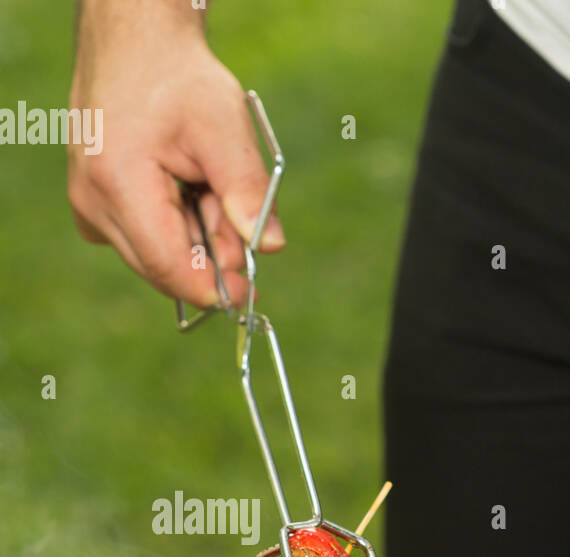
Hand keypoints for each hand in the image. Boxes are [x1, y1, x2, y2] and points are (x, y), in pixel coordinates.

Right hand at [67, 2, 282, 307]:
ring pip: (158, 258)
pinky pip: (146, 241)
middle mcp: (92, 203)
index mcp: (118, 184)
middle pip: (166, 269)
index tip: (251, 288)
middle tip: (226, 200)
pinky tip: (183, 187)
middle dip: (210, 251)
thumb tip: (270, 246)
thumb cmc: (179, 78)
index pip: (170, 268)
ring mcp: (88, 207)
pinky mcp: (94, 208)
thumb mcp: (225, 128)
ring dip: (196, 235)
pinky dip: (177, 226)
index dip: (214, 288)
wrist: (136, 44)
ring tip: (202, 182)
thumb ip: (248, 191)